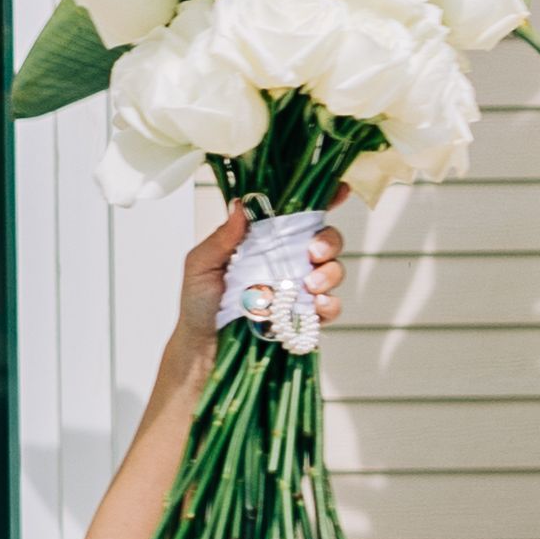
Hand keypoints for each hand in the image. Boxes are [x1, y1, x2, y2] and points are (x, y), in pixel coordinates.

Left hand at [174, 196, 345, 356]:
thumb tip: (240, 205)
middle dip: (328, 240)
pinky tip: (316, 306)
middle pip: (326, 239)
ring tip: (309, 286)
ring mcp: (300, 289)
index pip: (297, 215)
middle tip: (314, 251)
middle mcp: (288, 261)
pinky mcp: (306, 317)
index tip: (340, 191)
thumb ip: (221, 237)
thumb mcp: (201, 265)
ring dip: (329, 273)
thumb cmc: (199, 303)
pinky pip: (330, 307)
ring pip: (333, 270)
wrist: (203, 347)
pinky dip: (329, 304)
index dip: (323, 200)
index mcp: (265, 241)